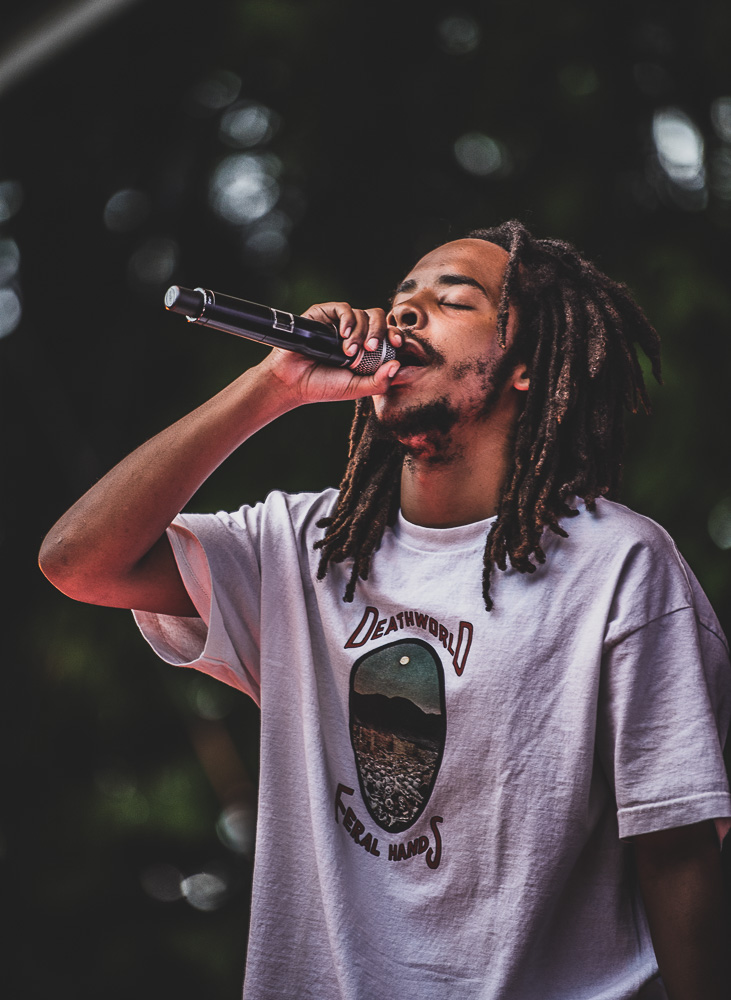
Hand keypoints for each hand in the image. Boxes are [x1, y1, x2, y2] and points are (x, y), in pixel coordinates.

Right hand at [259, 301, 401, 405]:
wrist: (293, 382)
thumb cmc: (323, 386)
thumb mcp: (356, 389)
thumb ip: (379, 382)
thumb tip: (398, 365)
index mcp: (366, 348)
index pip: (387, 334)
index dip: (395, 335)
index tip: (397, 343)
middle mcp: (355, 332)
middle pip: (378, 318)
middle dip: (378, 332)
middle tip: (370, 349)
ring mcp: (339, 322)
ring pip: (362, 314)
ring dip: (360, 332)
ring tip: (348, 352)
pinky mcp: (324, 314)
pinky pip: (343, 308)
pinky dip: (348, 319)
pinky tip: (344, 334)